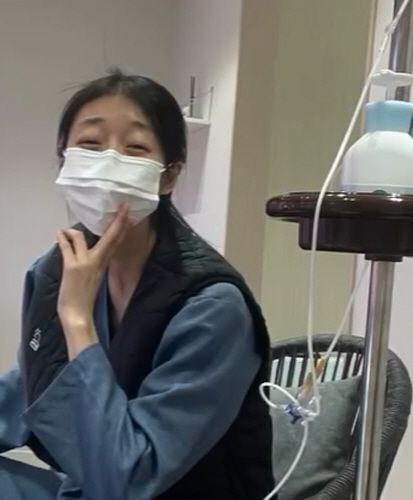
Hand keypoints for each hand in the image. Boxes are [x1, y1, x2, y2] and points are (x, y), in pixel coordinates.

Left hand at [56, 206, 129, 357]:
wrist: (78, 314)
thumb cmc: (84, 299)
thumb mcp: (95, 279)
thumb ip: (96, 265)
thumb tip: (94, 255)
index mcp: (104, 264)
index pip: (115, 242)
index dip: (122, 227)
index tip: (127, 214)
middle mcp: (97, 261)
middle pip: (110, 237)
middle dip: (117, 221)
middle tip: (122, 207)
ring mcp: (85, 262)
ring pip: (81, 237)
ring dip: (72, 231)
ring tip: (66, 230)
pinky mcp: (72, 266)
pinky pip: (66, 247)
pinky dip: (62, 239)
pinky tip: (59, 233)